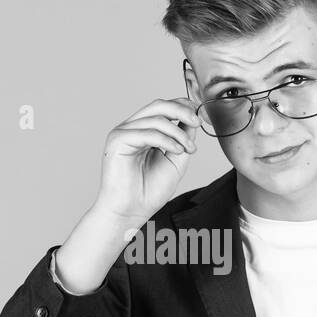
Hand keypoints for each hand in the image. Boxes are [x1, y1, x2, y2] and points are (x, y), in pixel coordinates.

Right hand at [94, 97, 199, 225]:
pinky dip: (166, 140)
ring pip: (155, 119)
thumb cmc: (149, 190)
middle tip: (197, 122)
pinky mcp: (117, 140)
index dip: (182, 106)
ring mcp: (122, 133)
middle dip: (181, 110)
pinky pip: (146, 133)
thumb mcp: (176, 159)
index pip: (162, 108)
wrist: (132, 211)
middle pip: (158, 105)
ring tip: (188, 149)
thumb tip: (193, 117)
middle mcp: (131, 128)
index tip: (199, 116)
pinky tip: (177, 150)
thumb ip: (183, 137)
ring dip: (178, 132)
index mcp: (143, 130)